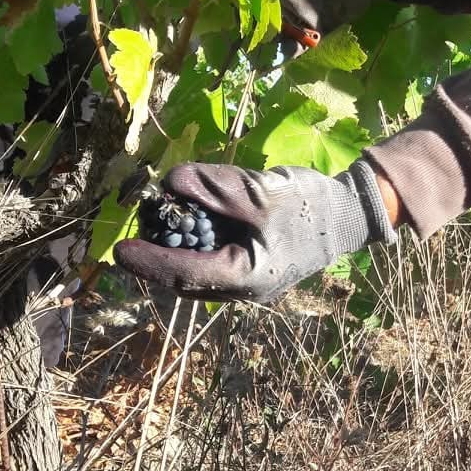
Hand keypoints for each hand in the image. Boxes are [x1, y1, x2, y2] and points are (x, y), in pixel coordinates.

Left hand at [114, 159, 397, 303]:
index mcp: (246, 276)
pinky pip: (213, 260)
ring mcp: (247, 281)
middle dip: (158, 252)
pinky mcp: (250, 267)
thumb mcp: (260, 191)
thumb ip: (215, 187)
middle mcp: (242, 287)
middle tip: (137, 226)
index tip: (120, 251)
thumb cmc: (311, 205)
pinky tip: (189, 219)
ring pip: (198, 269)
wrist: (350, 214)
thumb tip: (171, 183)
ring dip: (176, 247)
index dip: (149, 262)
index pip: (185, 274)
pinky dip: (196, 242)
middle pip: (186, 276)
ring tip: (159, 218)